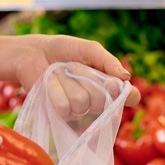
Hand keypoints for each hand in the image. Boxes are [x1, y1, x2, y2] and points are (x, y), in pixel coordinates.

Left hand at [12, 34, 141, 114]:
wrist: (34, 53)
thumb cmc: (63, 50)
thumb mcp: (88, 49)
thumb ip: (107, 61)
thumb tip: (126, 77)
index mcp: (109, 84)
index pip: (129, 97)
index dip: (127, 95)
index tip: (114, 83)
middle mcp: (96, 101)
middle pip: (104, 100)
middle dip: (88, 78)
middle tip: (75, 67)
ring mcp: (78, 110)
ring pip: (82, 103)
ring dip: (69, 82)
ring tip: (61, 73)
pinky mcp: (59, 115)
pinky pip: (64, 108)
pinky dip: (55, 90)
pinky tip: (51, 83)